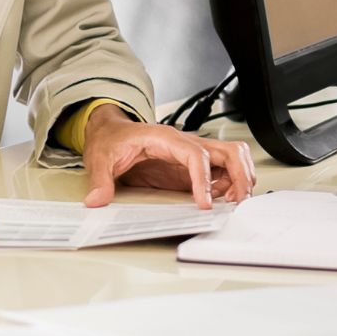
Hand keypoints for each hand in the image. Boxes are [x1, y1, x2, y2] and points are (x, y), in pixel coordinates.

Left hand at [80, 104, 255, 208]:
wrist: (110, 133)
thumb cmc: (111, 140)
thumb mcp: (100, 159)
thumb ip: (100, 179)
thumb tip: (97, 199)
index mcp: (165, 138)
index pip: (195, 154)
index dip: (203, 178)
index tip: (204, 202)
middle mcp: (184, 143)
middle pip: (227, 151)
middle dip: (238, 175)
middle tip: (233, 202)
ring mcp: (191, 155)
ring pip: (231, 158)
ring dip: (239, 179)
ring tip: (230, 202)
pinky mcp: (190, 167)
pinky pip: (222, 171)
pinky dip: (229, 184)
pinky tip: (219, 200)